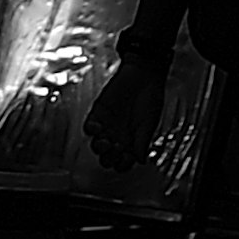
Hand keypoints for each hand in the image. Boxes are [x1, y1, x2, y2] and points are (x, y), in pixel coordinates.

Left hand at [84, 43, 157, 167]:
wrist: (143, 74)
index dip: (122, 164)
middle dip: (110, 158)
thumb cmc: (150, 98)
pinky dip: (91, 130)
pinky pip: (89, 127)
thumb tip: (140, 161)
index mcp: (130, 144)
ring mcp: (106, 127)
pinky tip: (97, 128)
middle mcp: (117, 138)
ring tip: (106, 141)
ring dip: (100, 148)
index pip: (122, 163)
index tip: (128, 156)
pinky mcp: (98, 113)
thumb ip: (142, 142)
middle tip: (117, 146)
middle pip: (107, 158)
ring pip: (96, 146)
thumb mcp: (149, 123)